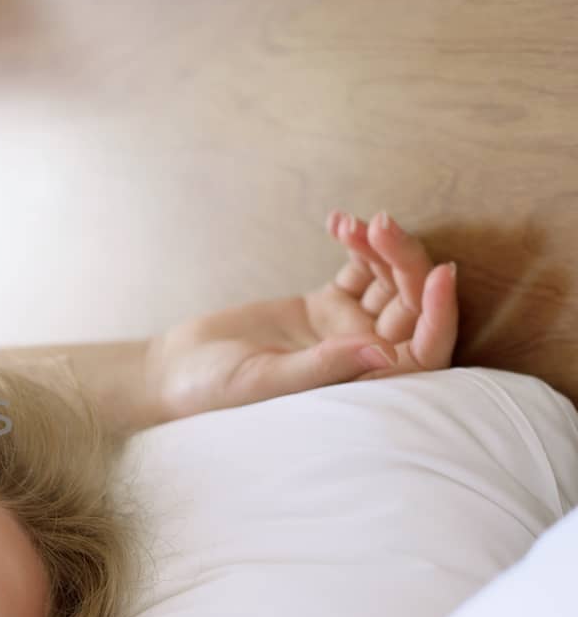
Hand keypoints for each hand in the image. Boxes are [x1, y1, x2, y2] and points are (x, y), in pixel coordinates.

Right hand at [152, 210, 459, 421]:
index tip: (440, 272)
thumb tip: (385, 352)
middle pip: (412, 306)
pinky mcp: (325, 308)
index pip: (424, 351)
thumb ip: (325, 367)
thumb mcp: (266, 381)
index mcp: (364, 389)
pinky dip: (355, 243)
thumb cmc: (214, 393)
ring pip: (389, 282)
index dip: (441, 313)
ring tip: (355, 224)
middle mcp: (365, 360)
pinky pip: (358, 270)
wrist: (176, 373)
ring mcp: (348, 331)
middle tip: (380, 226)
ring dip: (381, 247)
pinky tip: (336, 222)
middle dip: (405, 262)